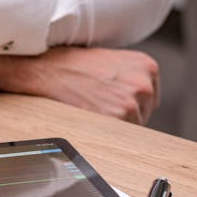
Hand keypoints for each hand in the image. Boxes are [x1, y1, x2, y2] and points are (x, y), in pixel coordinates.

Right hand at [0, 46, 159, 124]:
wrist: (47, 69)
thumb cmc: (72, 64)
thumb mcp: (111, 60)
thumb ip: (129, 76)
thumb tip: (136, 99)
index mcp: (146, 66)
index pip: (149, 97)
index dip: (130, 102)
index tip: (112, 100)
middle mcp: (144, 84)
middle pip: (143, 113)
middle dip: (124, 113)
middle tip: (98, 103)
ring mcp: (132, 103)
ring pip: (133, 127)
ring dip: (115, 125)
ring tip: (92, 108)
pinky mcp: (116, 119)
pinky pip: (119, 136)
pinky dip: (106, 132)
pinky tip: (90, 117)